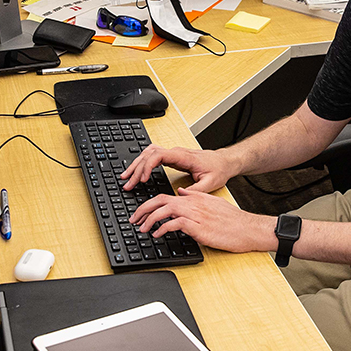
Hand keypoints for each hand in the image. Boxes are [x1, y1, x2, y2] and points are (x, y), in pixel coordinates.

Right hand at [120, 144, 234, 193]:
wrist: (224, 162)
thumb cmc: (218, 170)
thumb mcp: (210, 183)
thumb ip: (195, 190)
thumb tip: (179, 197)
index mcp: (184, 157)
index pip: (159, 155)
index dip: (147, 166)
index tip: (141, 179)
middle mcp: (176, 153)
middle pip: (149, 154)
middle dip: (136, 169)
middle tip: (128, 183)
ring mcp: (173, 154)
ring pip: (148, 153)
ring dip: (136, 165)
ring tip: (126, 178)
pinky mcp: (172, 157)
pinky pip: (153, 156)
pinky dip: (142, 163)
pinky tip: (136, 172)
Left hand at [129, 188, 275, 253]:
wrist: (248, 229)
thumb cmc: (233, 220)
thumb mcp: (213, 203)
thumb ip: (196, 197)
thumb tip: (182, 192)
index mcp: (195, 198)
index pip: (166, 196)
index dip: (149, 204)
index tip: (141, 213)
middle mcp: (193, 204)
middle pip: (161, 201)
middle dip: (143, 209)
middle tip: (133, 219)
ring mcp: (196, 215)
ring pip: (165, 210)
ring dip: (150, 219)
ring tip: (142, 228)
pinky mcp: (199, 227)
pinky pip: (175, 224)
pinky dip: (163, 228)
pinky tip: (158, 234)